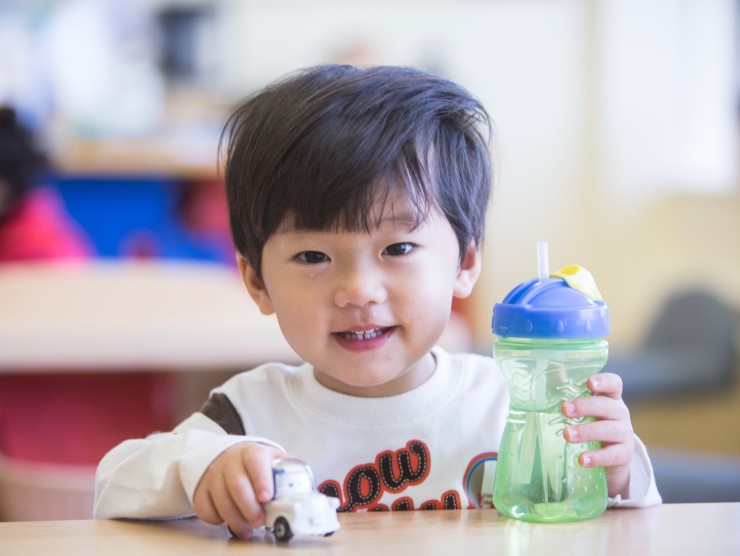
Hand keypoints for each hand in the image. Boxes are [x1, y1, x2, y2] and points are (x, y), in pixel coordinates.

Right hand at [193, 442, 284, 538]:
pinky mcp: (201, 489)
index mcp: (252, 452)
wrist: (227, 455)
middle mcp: (229, 461)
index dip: (261, 479)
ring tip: (247, 529)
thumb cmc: (256, 464)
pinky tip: (229, 519)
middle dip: (249, 507)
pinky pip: (205, 509)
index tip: (267, 496)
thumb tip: (305, 495)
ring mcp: (213, 475)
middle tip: (260, 522)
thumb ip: (288, 473)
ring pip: (221, 500)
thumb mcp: (273, 460)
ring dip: (235, 519)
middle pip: (237, 484)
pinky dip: (217, 520)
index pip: (255, 461)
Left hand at [561, 373, 633, 497]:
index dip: (604, 381)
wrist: (613, 458)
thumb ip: (572, 400)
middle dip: (585, 407)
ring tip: (567, 435)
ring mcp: (625, 434)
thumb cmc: (594, 427)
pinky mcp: (624, 455)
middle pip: (607, 406)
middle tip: (564, 409)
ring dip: (586, 431)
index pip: (614, 384)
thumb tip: (546, 381)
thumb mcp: (586, 413)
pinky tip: (582, 460)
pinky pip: (612, 455)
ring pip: (609, 430)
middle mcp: (621, 414)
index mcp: (611, 399)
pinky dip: (596, 457)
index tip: (589, 383)